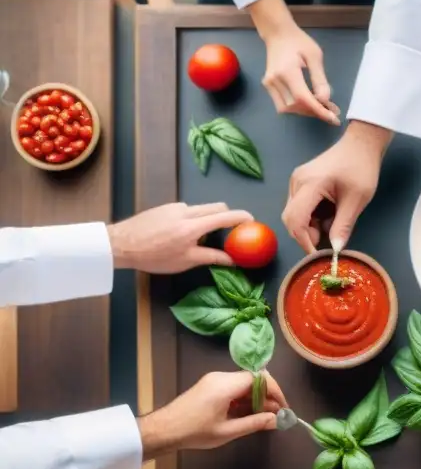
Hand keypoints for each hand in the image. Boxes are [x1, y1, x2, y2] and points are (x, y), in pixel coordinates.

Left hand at [108, 202, 251, 273]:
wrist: (120, 243)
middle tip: (232, 229)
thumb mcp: (185, 261)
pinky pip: (187, 210)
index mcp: (193, 226)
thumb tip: (232, 260)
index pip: (225, 216)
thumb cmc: (153, 256)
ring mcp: (175, 206)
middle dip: (228, 215)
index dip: (241, 217)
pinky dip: (193, 219)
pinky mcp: (166, 207)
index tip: (252, 221)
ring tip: (200, 238)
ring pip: (201, 208)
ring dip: (208, 219)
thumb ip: (211, 257)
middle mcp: (186, 211)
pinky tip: (181, 234)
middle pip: (216, 207)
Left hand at [139, 371, 286, 459]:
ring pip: (244, 383)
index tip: (283, 409)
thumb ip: (254, 423)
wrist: (162, 430)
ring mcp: (214, 380)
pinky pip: (234, 387)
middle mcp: (221, 377)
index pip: (260, 378)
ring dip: (255, 399)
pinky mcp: (209, 385)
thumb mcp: (227, 431)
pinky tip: (246, 414)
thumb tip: (276, 420)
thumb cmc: (194, 432)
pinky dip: (244, 399)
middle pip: (253, 379)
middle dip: (267, 396)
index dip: (276, 392)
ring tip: (262, 418)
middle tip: (275, 416)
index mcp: (226, 385)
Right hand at [250, 0, 339, 124]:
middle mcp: (274, 80)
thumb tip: (325, 100)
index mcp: (287, 71)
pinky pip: (282, 104)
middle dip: (314, 112)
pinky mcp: (267, 86)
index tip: (333, 118)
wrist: (278, 33)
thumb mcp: (315, 56)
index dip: (318, 111)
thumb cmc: (298, 41)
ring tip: (320, 107)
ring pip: (287, 109)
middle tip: (331, 111)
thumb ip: (320, 79)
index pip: (303, 98)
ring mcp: (269, 84)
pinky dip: (296, 107)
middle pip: (295, 106)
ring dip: (305, 111)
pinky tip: (308, 102)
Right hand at [281, 121, 391, 252]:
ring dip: (310, 225)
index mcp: (310, 184)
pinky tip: (329, 214)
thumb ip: (343, 226)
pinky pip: (300, 205)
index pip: (295, 220)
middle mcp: (297, 182)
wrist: (361, 145)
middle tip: (327, 239)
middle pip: (291, 218)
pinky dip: (312, 216)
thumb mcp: (356, 200)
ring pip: (294, 213)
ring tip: (332, 223)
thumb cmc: (361, 168)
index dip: (304, 241)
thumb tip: (336, 249)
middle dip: (306, 234)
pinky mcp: (301, 181)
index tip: (317, 254)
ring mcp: (297, 180)